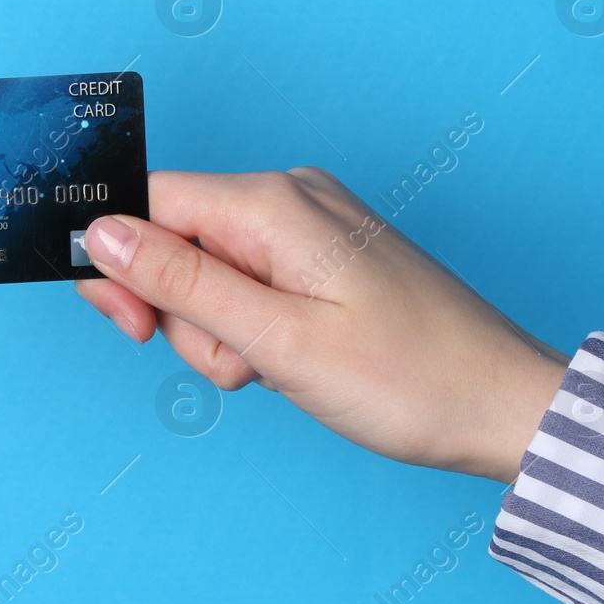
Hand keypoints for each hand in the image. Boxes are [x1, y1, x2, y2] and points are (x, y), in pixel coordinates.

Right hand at [77, 169, 566, 481]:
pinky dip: (254, 328)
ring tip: (277, 368)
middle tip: (236, 363)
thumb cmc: (407, 380)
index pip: (147, 202)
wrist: (502, 406)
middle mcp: (289, 197)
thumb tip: (100, 232)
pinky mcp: (326, 256)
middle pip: (175, 239)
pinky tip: (292, 359)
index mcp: (273, 204)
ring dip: (221, 331)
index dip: (122, 266)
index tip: (134, 329)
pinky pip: (251, 281)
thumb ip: (180, 281)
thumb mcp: (275, 340)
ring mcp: (311, 225)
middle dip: (182, 311)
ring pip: (210, 269)